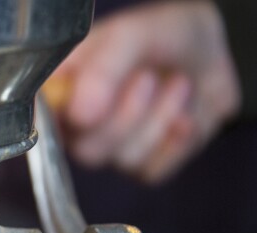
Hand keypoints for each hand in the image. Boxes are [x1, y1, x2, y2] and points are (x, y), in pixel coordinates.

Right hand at [50, 1, 240, 182]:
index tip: (93, 107)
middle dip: (129, 114)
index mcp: (63, 91)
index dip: (68, 122)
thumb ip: (102, 70)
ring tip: (176, 84)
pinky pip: (152, 171)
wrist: (214, 51)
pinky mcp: (144, 164)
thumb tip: (80, 115)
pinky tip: (186, 116)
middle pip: (87, 150)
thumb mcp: (129, 36)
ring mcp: (111, 148)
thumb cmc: (163, 36)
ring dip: (160, 119)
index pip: (43, 124)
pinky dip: (177, 142)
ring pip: (124, 159)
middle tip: (148, 78)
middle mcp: (79, 125)